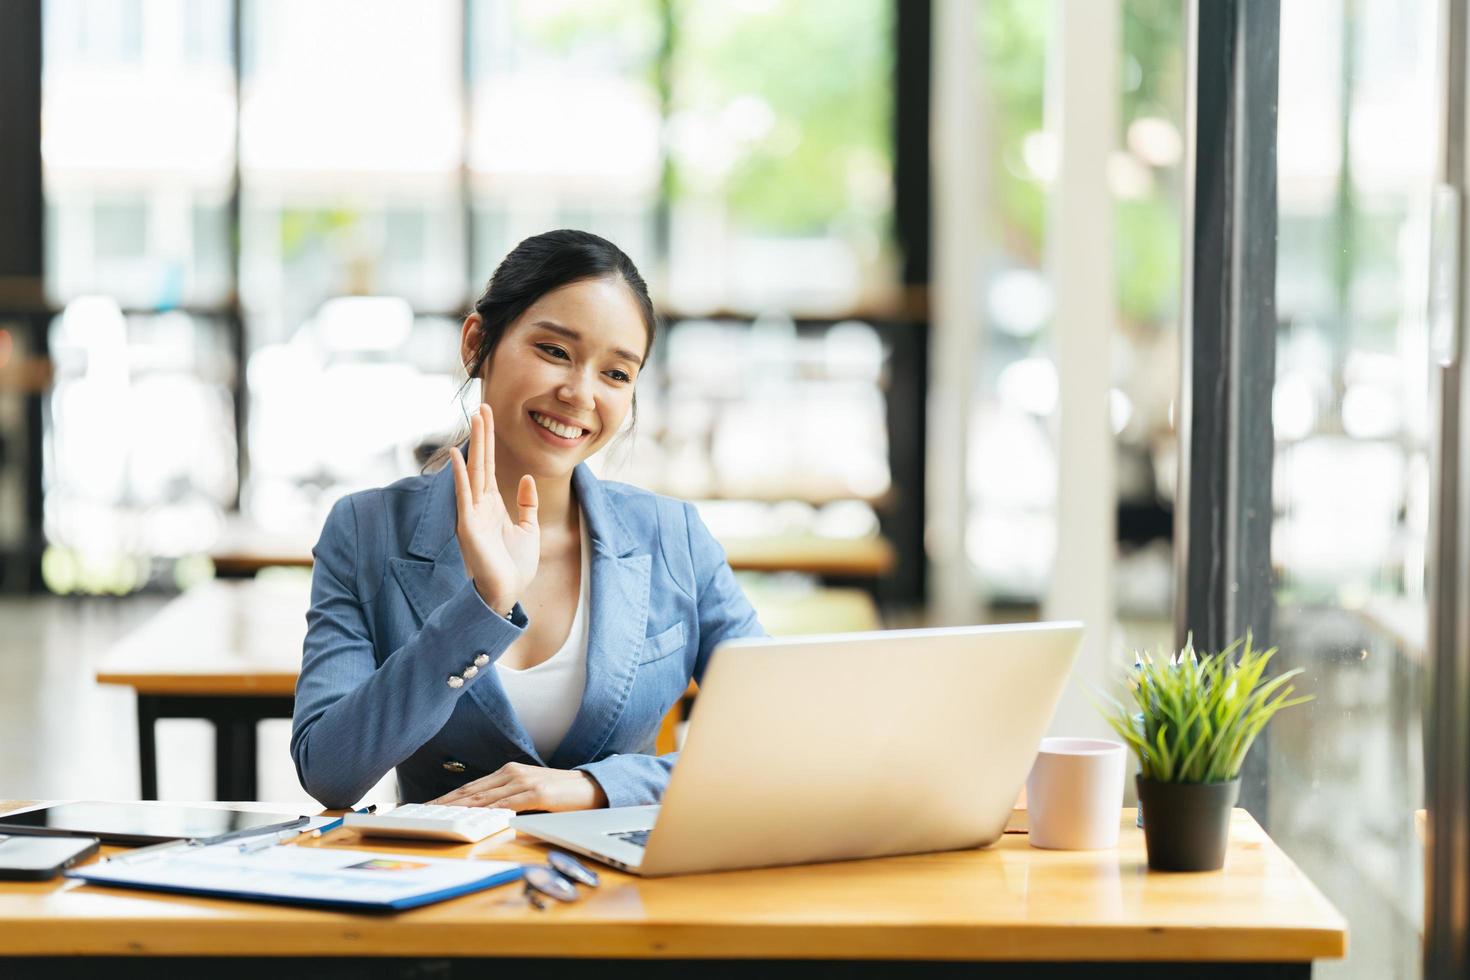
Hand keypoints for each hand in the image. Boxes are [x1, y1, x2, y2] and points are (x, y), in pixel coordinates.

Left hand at [428, 762, 608, 811]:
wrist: (590, 787)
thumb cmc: (559, 793)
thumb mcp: (528, 791)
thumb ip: (507, 798)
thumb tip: (482, 814)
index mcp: (508, 772)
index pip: (471, 787)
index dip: (448, 797)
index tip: (429, 807)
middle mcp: (512, 773)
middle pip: (472, 791)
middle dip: (446, 804)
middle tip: (425, 814)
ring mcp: (524, 782)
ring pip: (485, 797)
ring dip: (461, 808)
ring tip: (442, 817)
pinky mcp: (536, 793)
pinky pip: (508, 804)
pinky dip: (490, 811)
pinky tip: (476, 817)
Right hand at [449, 404, 538, 612]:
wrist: (507, 593)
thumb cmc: (515, 565)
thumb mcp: (529, 528)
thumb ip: (527, 503)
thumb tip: (525, 478)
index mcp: (492, 504)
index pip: (490, 465)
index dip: (491, 441)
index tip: (491, 416)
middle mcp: (479, 504)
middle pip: (482, 461)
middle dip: (484, 434)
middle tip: (483, 405)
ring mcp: (472, 514)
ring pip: (474, 471)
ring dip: (475, 444)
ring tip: (476, 418)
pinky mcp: (468, 526)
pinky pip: (463, 496)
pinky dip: (460, 476)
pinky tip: (458, 456)